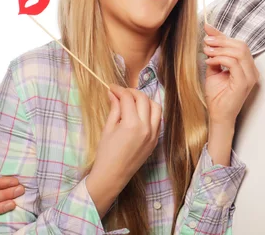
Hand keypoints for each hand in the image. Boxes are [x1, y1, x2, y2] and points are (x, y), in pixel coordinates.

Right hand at [86, 84, 161, 216]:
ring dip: (145, 100)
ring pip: (156, 107)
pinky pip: (158, 120)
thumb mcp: (108, 129)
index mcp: (132, 124)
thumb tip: (113, 93)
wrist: (112, 176)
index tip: (111, 87)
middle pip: (143, 99)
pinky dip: (151, 112)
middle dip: (132, 92)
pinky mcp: (155, 140)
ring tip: (133, 101)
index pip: (128, 98)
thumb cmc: (106, 154)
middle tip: (121, 93)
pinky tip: (140, 112)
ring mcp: (153, 134)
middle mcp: (146, 127)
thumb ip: (114, 109)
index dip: (119, 90)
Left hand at [202, 24, 258, 126]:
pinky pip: (234, 63)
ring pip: (239, 52)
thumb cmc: (217, 95)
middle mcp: (252, 70)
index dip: (223, 35)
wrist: (218, 115)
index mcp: (248, 66)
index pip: (238, 45)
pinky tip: (210, 61)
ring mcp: (250, 77)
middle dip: (221, 40)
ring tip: (206, 51)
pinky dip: (220, 58)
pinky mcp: (244, 83)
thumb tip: (209, 36)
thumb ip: (214, 53)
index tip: (208, 28)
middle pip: (241, 45)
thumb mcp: (214, 69)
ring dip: (220, 48)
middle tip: (206, 41)